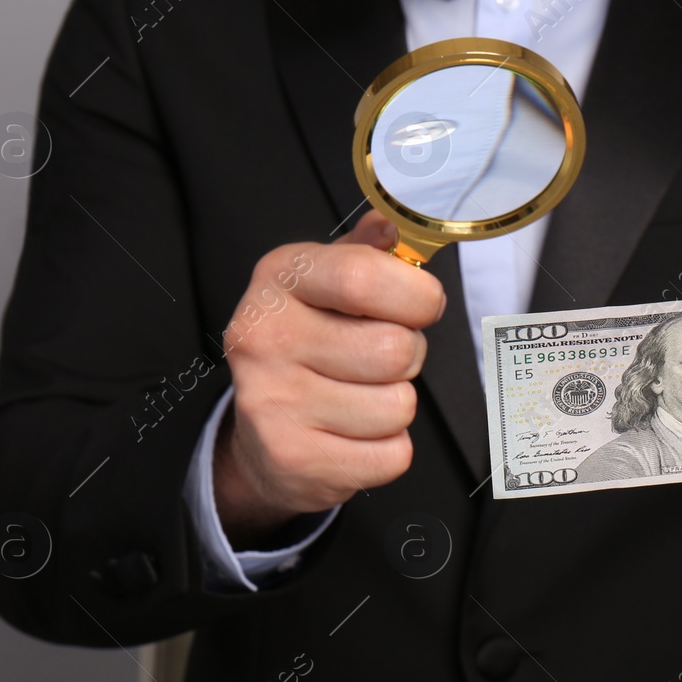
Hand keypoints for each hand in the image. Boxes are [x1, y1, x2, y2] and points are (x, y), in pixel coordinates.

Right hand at [213, 211, 444, 546]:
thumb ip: (366, 252)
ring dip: (396, 405)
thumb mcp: (326, 284)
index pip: (364, 278)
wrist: (260, 440)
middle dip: (409, 356)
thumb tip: (394, 223)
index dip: (416, 295)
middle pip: (394, 349)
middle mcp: (266, 338)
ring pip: (398, 406)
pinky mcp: (294, 458)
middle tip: (383, 359)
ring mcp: (274, 403)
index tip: (422, 304)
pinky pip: (392, 455)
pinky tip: (355, 435)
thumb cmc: (307, 349)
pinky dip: (389, 450)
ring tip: (363, 397)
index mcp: (280, 280)